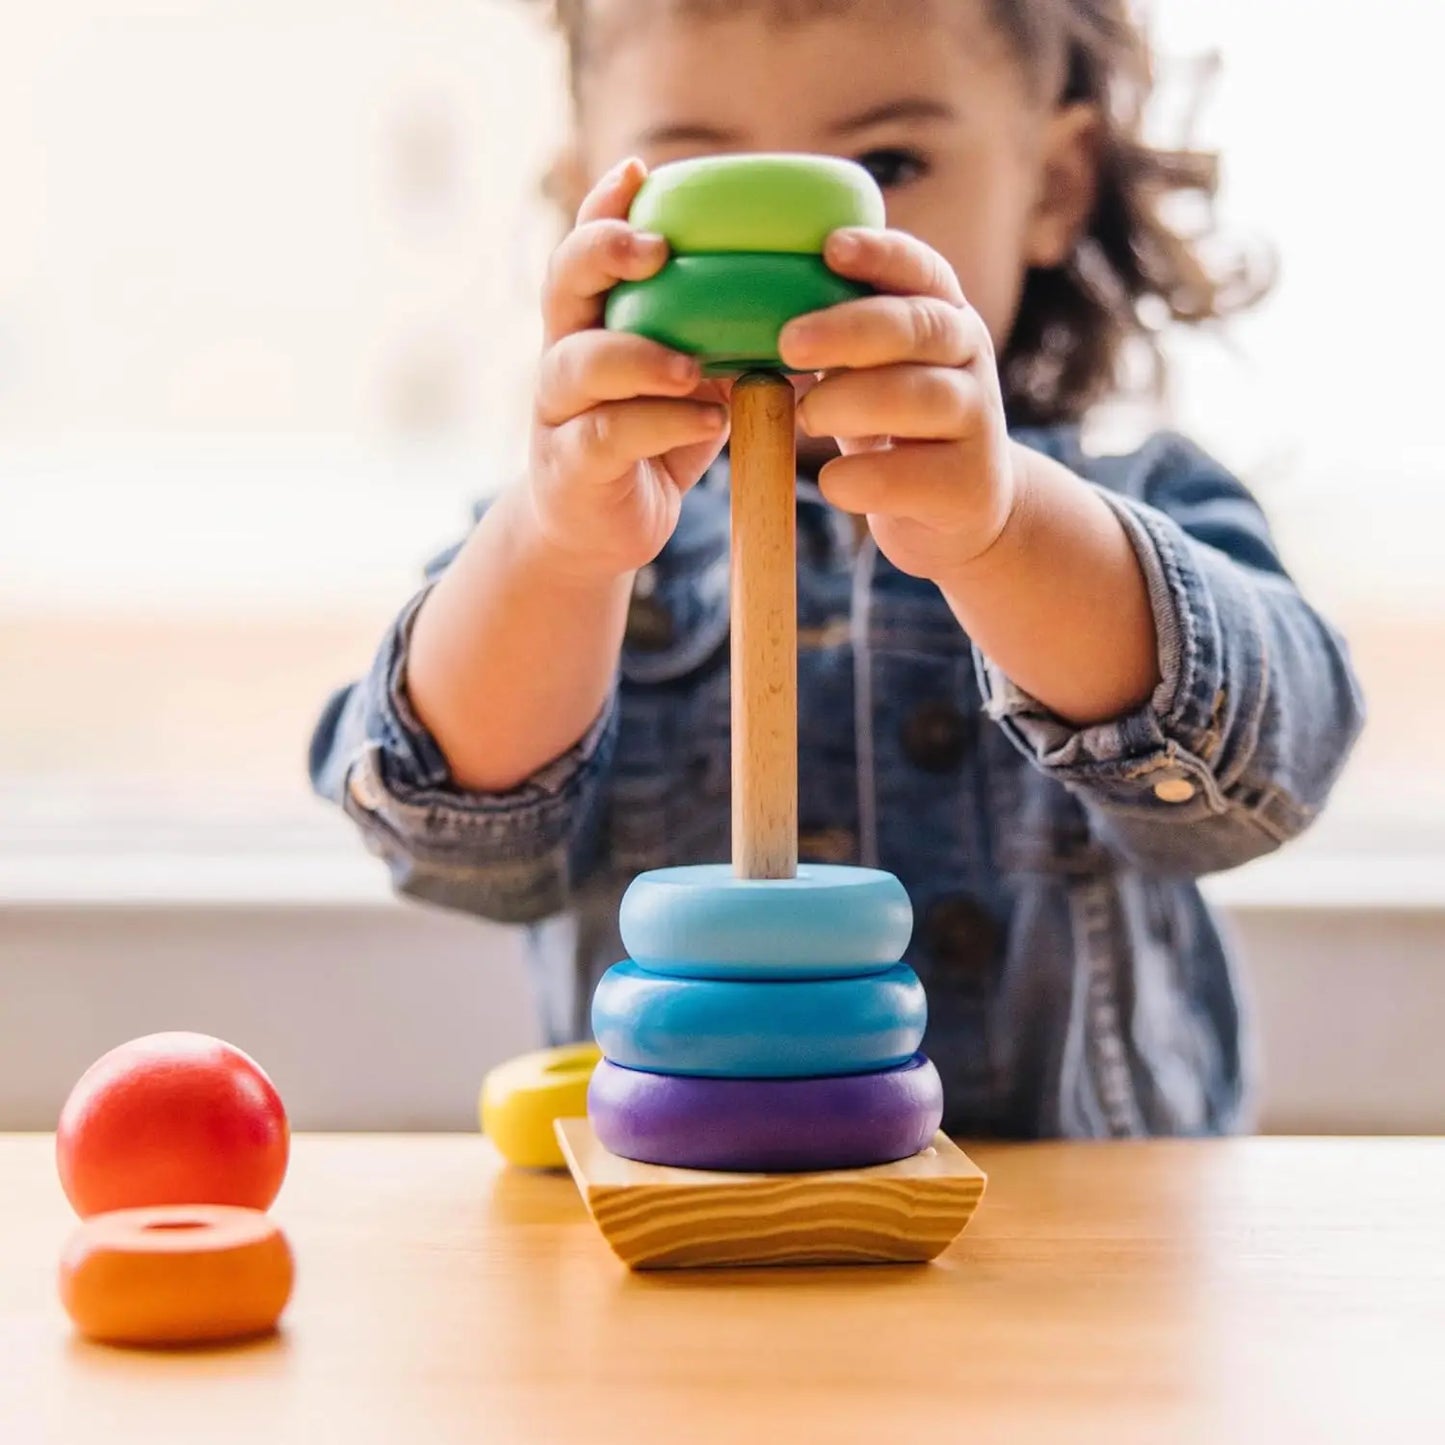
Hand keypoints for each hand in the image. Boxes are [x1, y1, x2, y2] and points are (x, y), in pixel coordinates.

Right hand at [527, 158, 730, 583]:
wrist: (599, 529)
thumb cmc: (651, 440)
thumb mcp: (688, 381)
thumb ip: (719, 338)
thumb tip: (812, 298)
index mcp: (591, 321)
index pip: (585, 248)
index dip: (604, 207)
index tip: (641, 172)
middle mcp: (563, 354)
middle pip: (562, 284)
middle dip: (603, 253)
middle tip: (657, 249)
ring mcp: (558, 411)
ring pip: (580, 364)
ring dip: (639, 357)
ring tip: (693, 366)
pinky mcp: (571, 466)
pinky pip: (607, 435)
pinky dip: (661, 425)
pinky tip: (709, 424)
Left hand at [778, 229, 1018, 582]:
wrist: (963, 509)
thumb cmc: (898, 428)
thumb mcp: (875, 373)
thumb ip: (838, 343)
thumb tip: (743, 315)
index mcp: (943, 318)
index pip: (921, 271)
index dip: (879, 254)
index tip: (830, 248)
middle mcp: (970, 359)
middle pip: (919, 328)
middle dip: (850, 330)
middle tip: (789, 342)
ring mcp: (977, 422)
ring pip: (922, 396)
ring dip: (851, 402)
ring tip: (807, 418)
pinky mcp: (968, 484)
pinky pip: (913, 474)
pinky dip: (863, 477)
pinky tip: (834, 481)